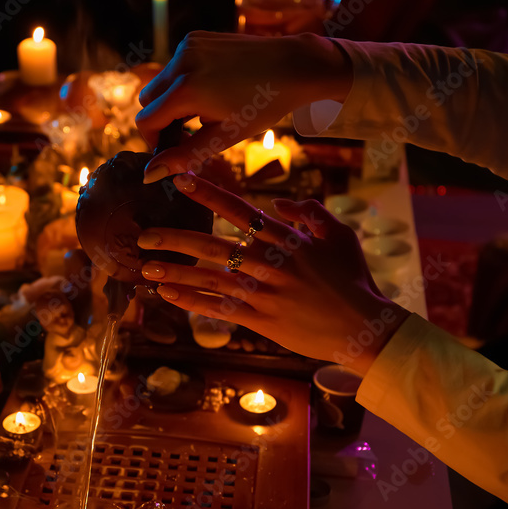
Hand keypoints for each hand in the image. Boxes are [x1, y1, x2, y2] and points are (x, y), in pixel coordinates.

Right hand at [135, 31, 351, 182]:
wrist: (293, 66)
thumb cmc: (263, 105)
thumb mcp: (224, 136)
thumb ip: (185, 155)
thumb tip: (151, 175)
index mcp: (186, 90)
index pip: (146, 120)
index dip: (154, 141)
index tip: (173, 150)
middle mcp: (181, 63)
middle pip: (147, 100)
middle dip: (161, 119)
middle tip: (190, 133)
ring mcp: (188, 46)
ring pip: (161, 83)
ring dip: (172, 100)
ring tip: (205, 110)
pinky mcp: (195, 38)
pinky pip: (175, 66)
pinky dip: (184, 81)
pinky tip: (212, 89)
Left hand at [136, 173, 408, 373]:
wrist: (363, 328)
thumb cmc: (354, 281)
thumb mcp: (340, 237)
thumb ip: (311, 213)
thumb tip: (280, 204)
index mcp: (287, 238)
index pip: (240, 210)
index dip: (209, 194)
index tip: (181, 180)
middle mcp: (270, 262)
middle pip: (214, 245)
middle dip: (176, 239)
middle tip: (144, 235)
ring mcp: (263, 292)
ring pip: (210, 278)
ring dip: (176, 272)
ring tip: (146, 268)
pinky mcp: (260, 319)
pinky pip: (218, 307)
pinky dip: (191, 301)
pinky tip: (168, 294)